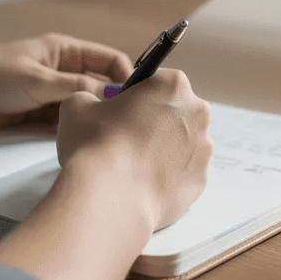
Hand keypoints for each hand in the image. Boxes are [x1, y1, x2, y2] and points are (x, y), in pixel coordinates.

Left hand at [0, 33, 133, 134]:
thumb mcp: (39, 81)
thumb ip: (77, 87)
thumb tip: (113, 94)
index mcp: (64, 51)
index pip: (109, 59)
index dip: (126, 76)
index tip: (134, 99)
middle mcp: (60, 70)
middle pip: (98, 85)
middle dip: (109, 101)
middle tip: (121, 122)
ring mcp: (49, 93)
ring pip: (82, 106)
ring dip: (88, 118)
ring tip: (98, 133)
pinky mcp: (36, 114)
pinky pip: (63, 122)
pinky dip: (70, 130)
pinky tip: (74, 139)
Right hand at [55, 69, 213, 230]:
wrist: (109, 199)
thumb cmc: (95, 146)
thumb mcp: (77, 106)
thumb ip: (90, 99)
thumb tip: (92, 107)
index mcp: (172, 85)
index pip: (159, 81)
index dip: (140, 94)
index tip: (126, 108)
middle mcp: (197, 113)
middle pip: (177, 112)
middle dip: (157, 122)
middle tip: (127, 139)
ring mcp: (203, 149)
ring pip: (184, 144)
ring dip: (164, 150)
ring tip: (133, 166)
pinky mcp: (200, 181)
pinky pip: (184, 174)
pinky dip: (168, 178)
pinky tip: (143, 184)